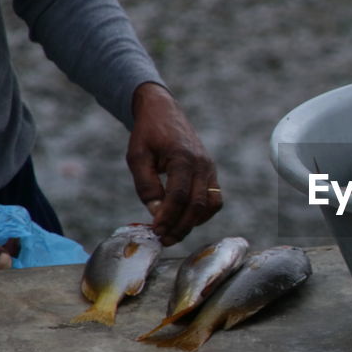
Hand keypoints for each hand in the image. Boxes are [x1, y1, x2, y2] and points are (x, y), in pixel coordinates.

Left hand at [126, 82, 221, 245]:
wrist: (164, 112)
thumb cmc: (147, 133)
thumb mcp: (137, 156)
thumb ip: (146, 185)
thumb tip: (156, 212)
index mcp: (183, 157)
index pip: (179, 195)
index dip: (168, 217)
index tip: (155, 230)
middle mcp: (202, 164)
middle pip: (197, 205)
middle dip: (180, 226)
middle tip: (163, 239)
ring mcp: (210, 169)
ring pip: (210, 205)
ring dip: (192, 223)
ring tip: (173, 233)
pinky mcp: (211, 173)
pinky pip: (214, 200)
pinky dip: (202, 214)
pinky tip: (184, 220)